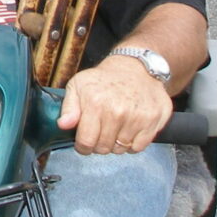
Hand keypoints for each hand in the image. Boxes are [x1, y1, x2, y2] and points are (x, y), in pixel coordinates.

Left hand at [57, 55, 171, 155]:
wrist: (136, 67)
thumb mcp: (78, 85)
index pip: (86, 142)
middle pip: (104, 148)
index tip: (84, 142)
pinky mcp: (153, 120)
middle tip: (101, 131)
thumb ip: (69, 107)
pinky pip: (138, 147)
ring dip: (116, 143)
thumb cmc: (104, 79)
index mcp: (95, 103)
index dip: (82, 146)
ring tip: (115, 127)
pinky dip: (132, 143)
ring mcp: (137, 117)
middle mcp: (117, 111)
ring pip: (121, 149)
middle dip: (99, 144)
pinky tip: (129, 129)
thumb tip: (63, 125)